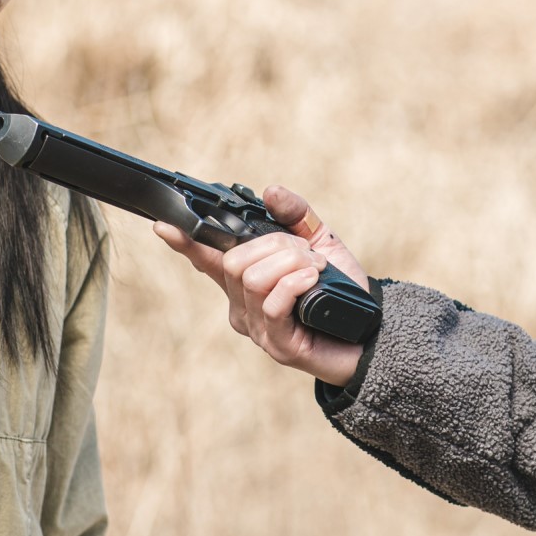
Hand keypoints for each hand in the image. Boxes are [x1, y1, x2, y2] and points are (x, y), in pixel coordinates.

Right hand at [155, 185, 368, 386]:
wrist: (372, 332)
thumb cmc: (343, 290)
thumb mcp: (321, 242)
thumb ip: (295, 215)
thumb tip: (270, 191)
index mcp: (247, 281)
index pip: (207, 259)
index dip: (185, 242)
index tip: (163, 225)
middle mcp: (243, 306)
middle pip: (235, 261)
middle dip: (275, 247)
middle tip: (308, 256)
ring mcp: (257, 328)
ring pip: (254, 279)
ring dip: (292, 264)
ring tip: (317, 271)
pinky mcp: (276, 344)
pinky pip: (272, 302)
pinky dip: (295, 282)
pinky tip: (313, 280)